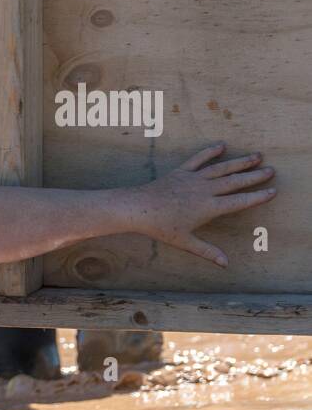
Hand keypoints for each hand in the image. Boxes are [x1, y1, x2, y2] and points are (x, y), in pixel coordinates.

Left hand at [127, 143, 275, 266]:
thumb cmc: (160, 227)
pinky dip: (210, 152)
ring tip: (257, 156)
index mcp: (209, 207)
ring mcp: (193, 178)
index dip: (257, 197)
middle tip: (271, 170)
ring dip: (240, 162)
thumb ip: (207, 251)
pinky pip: (198, 159)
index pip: (239, 201)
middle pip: (235, 182)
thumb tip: (225, 264)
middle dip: (254, 176)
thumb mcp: (185, 242)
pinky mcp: (181, 172)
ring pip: (222, 168)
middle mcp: (205, 190)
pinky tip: (221, 145)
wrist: (137, 208)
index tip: (273, 191)